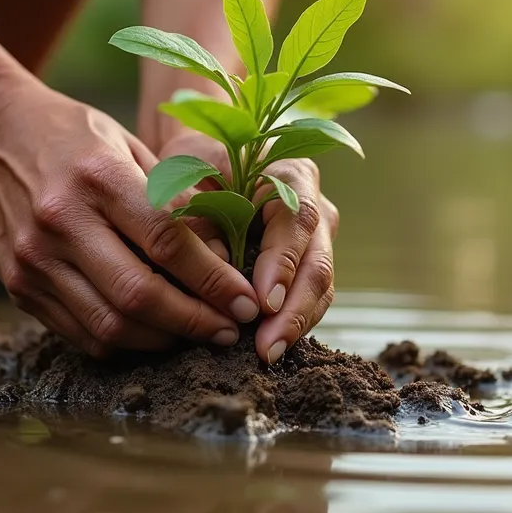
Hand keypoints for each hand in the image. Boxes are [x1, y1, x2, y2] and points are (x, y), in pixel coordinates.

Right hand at [0, 73, 261, 356]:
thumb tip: (227, 258)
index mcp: (97, 177)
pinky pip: (81, 332)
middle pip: (140, 294)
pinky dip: (125, 342)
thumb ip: (171, 198)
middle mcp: (60, 221)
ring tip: (200, 336)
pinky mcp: (17, 286)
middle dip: (196, 321)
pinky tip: (156, 335)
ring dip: (164, 340)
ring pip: (110, 325)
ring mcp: (33, 259)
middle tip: (232, 330)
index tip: (248, 303)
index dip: (215, 281)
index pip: (168, 242)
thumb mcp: (125, 144)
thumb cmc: (71, 134)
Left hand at [158, 130, 338, 363]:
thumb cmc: (197, 158)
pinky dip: (289, 323)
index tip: (264, 301)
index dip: (283, 264)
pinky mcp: (302, 264)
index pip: (297, 222)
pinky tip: (268, 346)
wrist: (207, 159)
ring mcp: (313, 240)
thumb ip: (203, 211)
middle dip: (294, 310)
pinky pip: (306, 298)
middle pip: (317, 263)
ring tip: (268, 354)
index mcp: (291, 176)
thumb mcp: (192, 170)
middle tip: (268, 346)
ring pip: (319, 287)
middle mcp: (313, 208)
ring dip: (294, 324)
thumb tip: (215, 265)